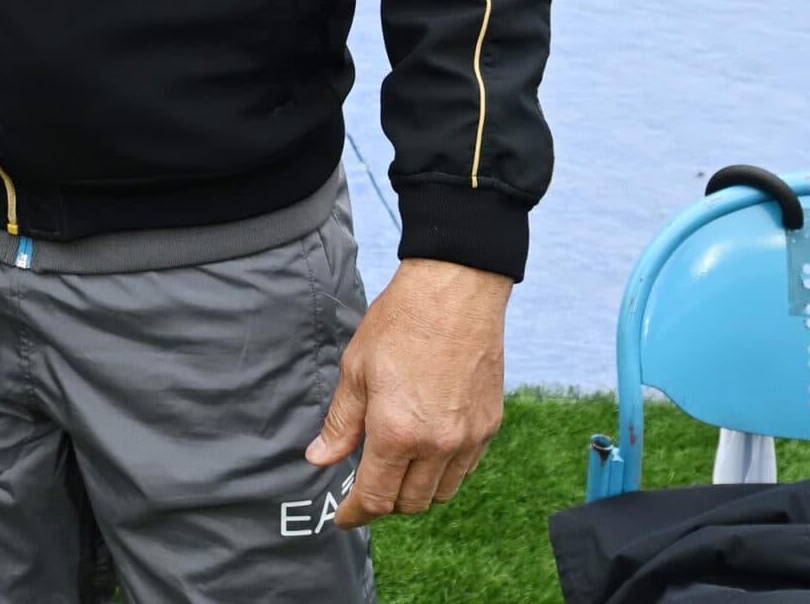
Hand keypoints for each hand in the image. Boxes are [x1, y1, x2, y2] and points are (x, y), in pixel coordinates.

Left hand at [305, 258, 511, 526]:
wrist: (455, 292)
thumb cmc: (400, 324)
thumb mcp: (355, 370)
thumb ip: (340, 424)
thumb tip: (319, 459)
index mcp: (397, 433)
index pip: (375, 498)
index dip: (355, 514)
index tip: (342, 517)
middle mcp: (438, 444)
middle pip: (410, 503)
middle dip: (384, 502)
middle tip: (366, 483)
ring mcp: (469, 438)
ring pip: (441, 493)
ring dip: (416, 491)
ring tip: (396, 468)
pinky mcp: (490, 425)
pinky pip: (465, 470)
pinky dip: (443, 472)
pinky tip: (427, 450)